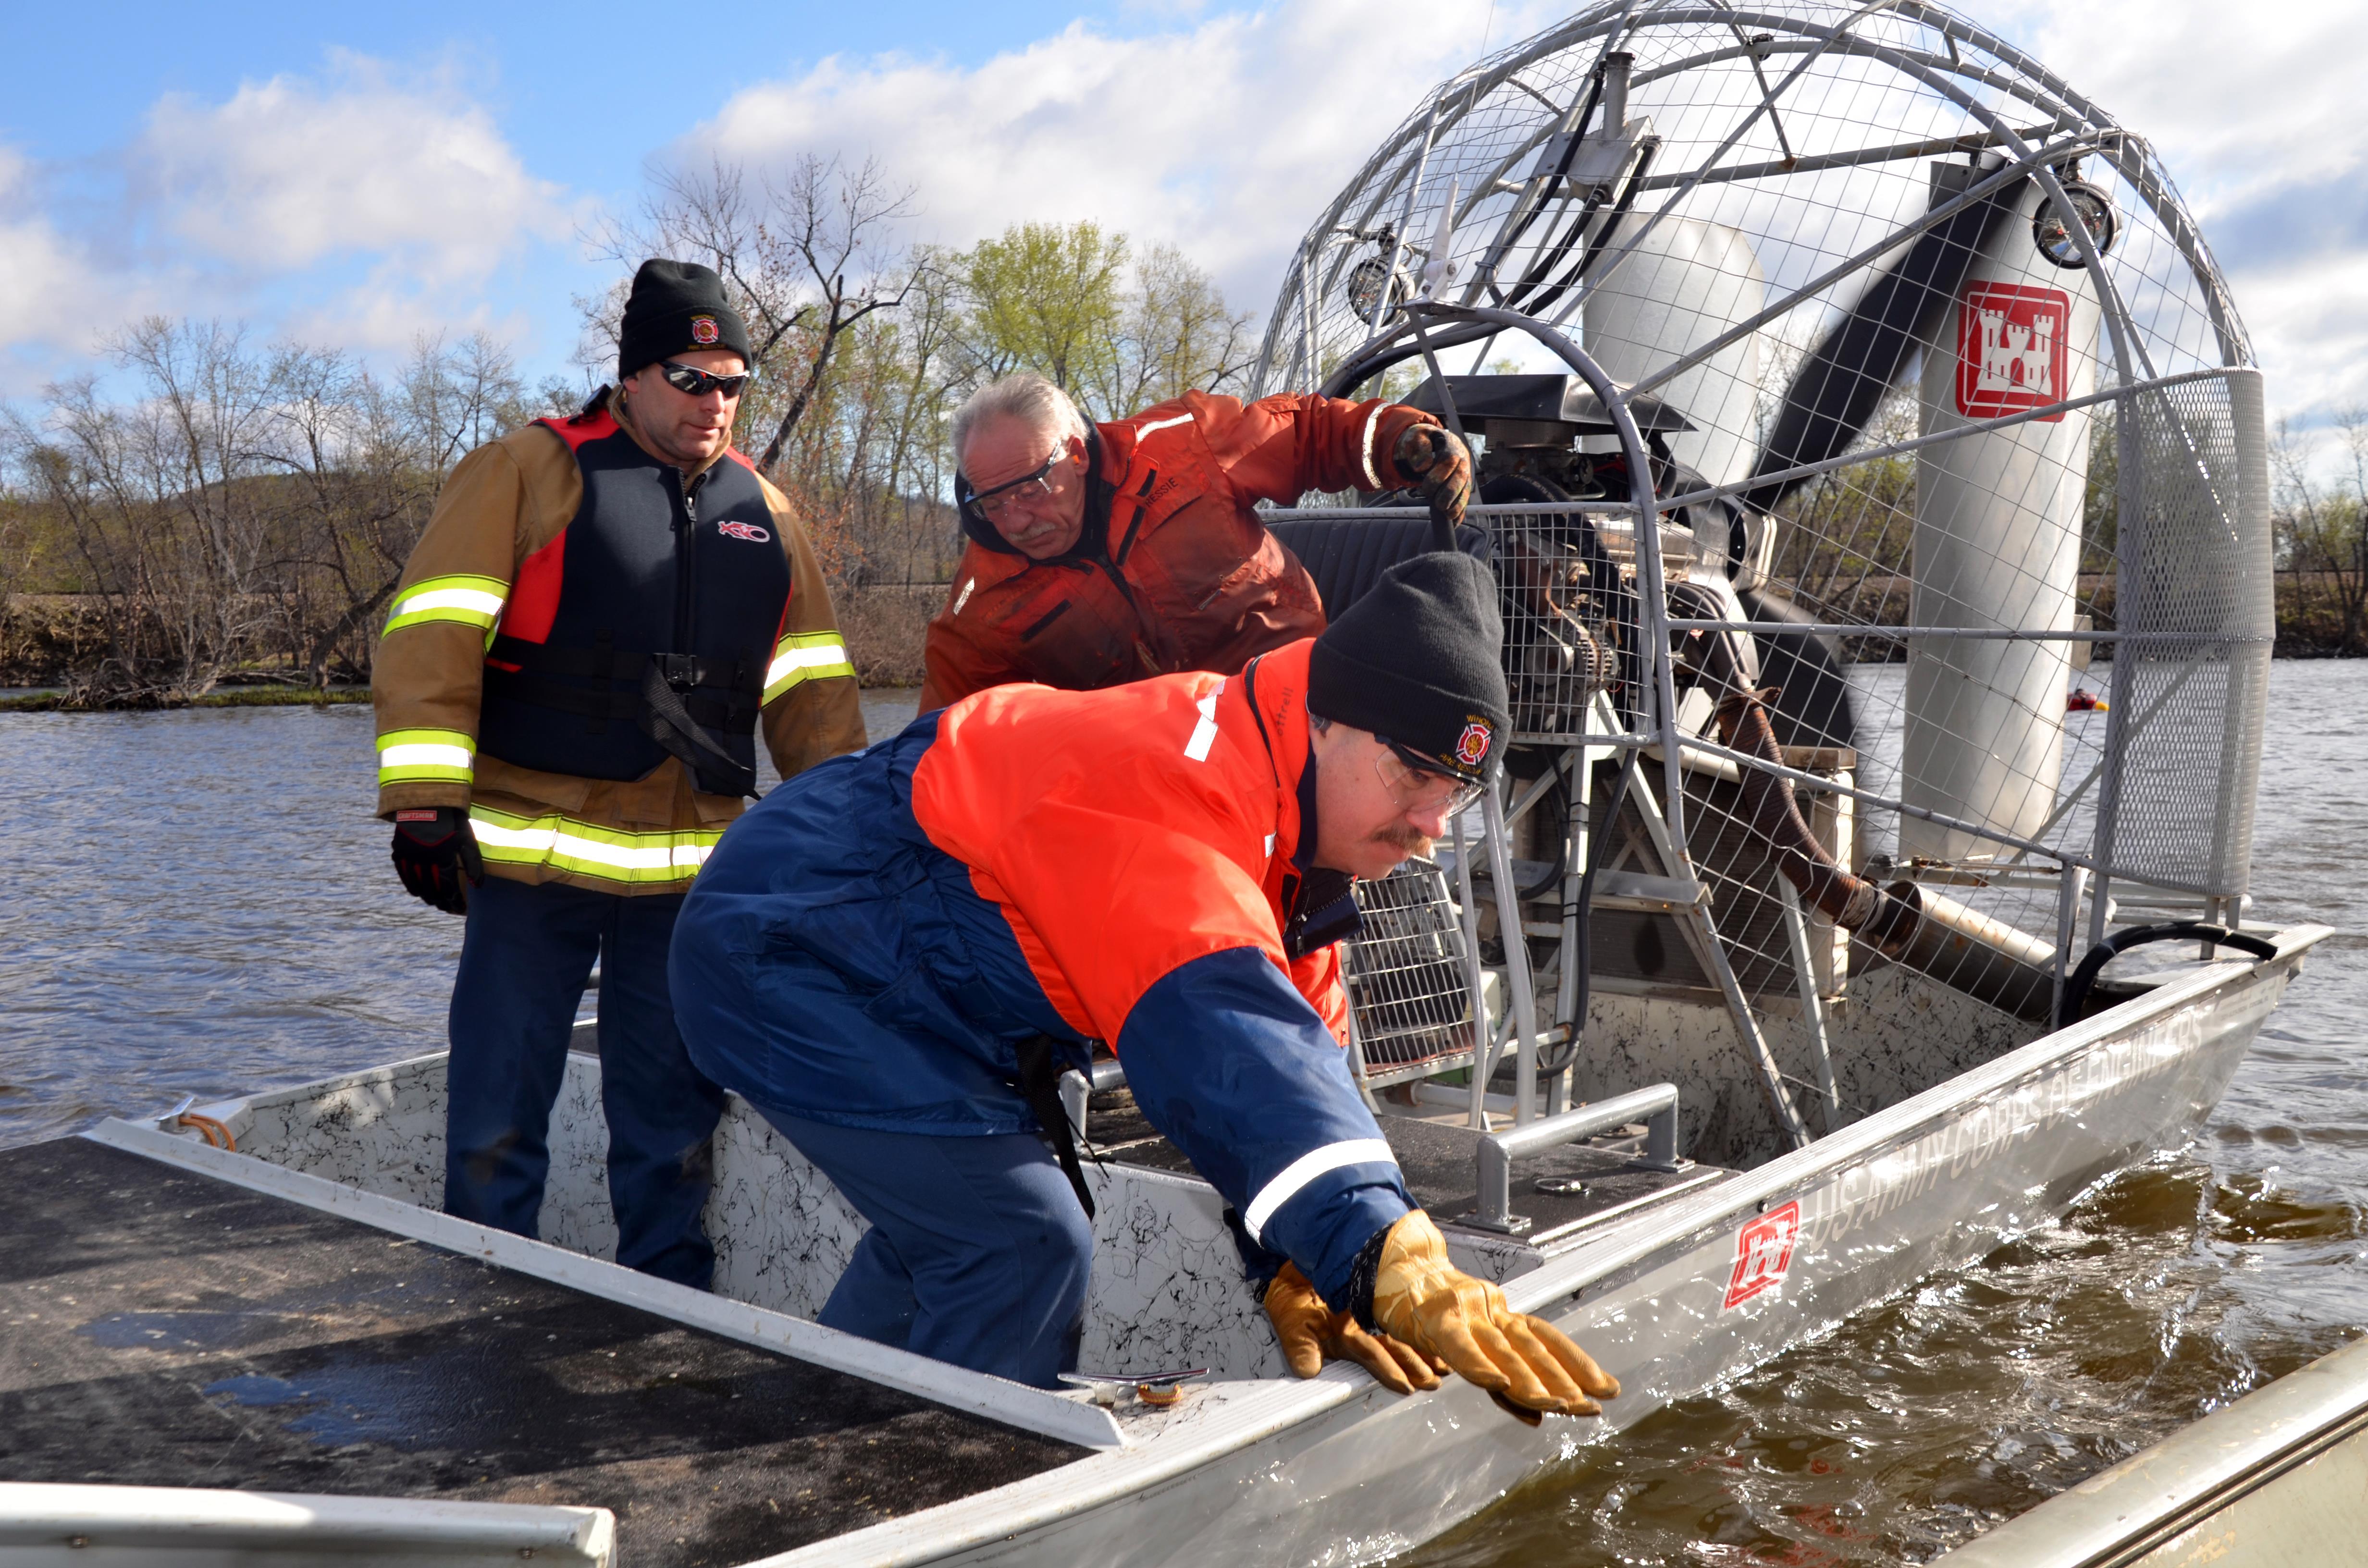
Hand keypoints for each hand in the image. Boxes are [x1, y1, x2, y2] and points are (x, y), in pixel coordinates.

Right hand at [391, 806, 484, 913]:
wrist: (427, 800)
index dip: (454, 901)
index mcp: (443, 858)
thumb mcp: (467, 840)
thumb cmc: (452, 821)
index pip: (448, 888)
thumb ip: (473, 864)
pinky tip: (416, 892)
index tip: (460, 909)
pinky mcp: (399, 850)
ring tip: (435, 903)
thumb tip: (478, 886)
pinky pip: (403, 874)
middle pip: (432, 890)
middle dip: (441, 902)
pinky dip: (410, 885)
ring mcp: (409, 856)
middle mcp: (424, 860)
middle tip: (448, 909)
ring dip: (426, 897)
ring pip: (417, 884)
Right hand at [1266, 1262, 1442, 1394]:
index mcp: (1343, 1340)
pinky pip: (1398, 1313)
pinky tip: (1433, 1334)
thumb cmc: (1289, 1297)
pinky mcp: (1375, 1296)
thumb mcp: (1291, 1322)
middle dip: (1414, 1366)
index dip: (1388, 1371)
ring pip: (1399, 1335)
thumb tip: (1308, 1371)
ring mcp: (1369, 1315)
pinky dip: (1416, 1325)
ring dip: (1420, 1352)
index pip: (1369, 1357)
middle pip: (1392, 1349)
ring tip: (1443, 1366)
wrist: (1292, 1264)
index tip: (1406, 1385)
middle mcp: (1360, 1331)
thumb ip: (1300, 1347)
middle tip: (1435, 1379)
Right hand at [1370, 1211, 1618, 1420]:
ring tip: (1561, 1404)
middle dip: (1566, 1378)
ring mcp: (1467, 1313)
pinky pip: (1460, 1346)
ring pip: (1505, 1350)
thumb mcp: (1469, 1343)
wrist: (1393, 1268)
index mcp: (1501, 1314)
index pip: (1548, 1339)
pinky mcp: (1437, 1320)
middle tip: (1592, 1406)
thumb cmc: (1429, 1310)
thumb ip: (1501, 1378)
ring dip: (1532, 1381)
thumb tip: (1537, 1416)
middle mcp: (1491, 1311)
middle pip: (1534, 1348)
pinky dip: (1478, 1364)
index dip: (1578, 1362)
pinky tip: (1498, 1382)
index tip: (1606, 1387)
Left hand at [1392, 422, 1472, 529]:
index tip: (1427, 487)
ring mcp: (1465, 473)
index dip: (1439, 475)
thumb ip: (1419, 447)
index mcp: (1451, 445)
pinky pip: (1464, 499)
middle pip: (1461, 477)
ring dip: (1458, 504)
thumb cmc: (1424, 440)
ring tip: (1448, 516)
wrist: (1433, 441)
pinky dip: (1460, 511)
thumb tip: (1422, 466)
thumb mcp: (1417, 436)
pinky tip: (1455, 522)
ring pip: (1466, 489)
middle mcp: (1462, 460)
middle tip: (1439, 505)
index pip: (1449, 460)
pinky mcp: (1463, 485)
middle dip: (1451, 493)